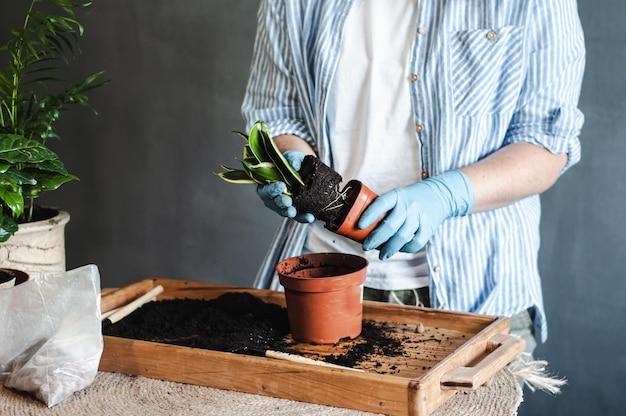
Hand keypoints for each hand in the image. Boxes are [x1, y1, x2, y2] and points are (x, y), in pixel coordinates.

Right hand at [256, 151, 313, 222]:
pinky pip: (298, 215)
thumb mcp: (291, 157)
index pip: (266, 190)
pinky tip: (310, 217)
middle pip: (274, 203)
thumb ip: (292, 159)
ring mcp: (283, 205)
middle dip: (281, 203)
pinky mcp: (295, 209)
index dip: (272, 189)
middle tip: (287, 202)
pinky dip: (303, 217)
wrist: (302, 168)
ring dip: (291, 212)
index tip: (281, 186)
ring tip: (295, 213)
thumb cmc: (292, 162)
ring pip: (285, 211)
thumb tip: (294, 165)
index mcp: (267, 184)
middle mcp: (273, 197)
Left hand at [358, 170, 474, 259]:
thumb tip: (363, 228)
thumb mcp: (398, 196)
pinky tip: (399, 250)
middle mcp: (409, 205)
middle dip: (375, 239)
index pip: (381, 204)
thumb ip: (384, 208)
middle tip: (366, 247)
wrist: (440, 195)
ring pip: (402, 237)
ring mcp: (420, 216)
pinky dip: (405, 249)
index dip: (369, 215)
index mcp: (397, 195)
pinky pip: (416, 243)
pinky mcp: (429, 227)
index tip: (360, 226)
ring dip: (389, 249)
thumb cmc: (411, 199)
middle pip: (390, 225)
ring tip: (381, 255)